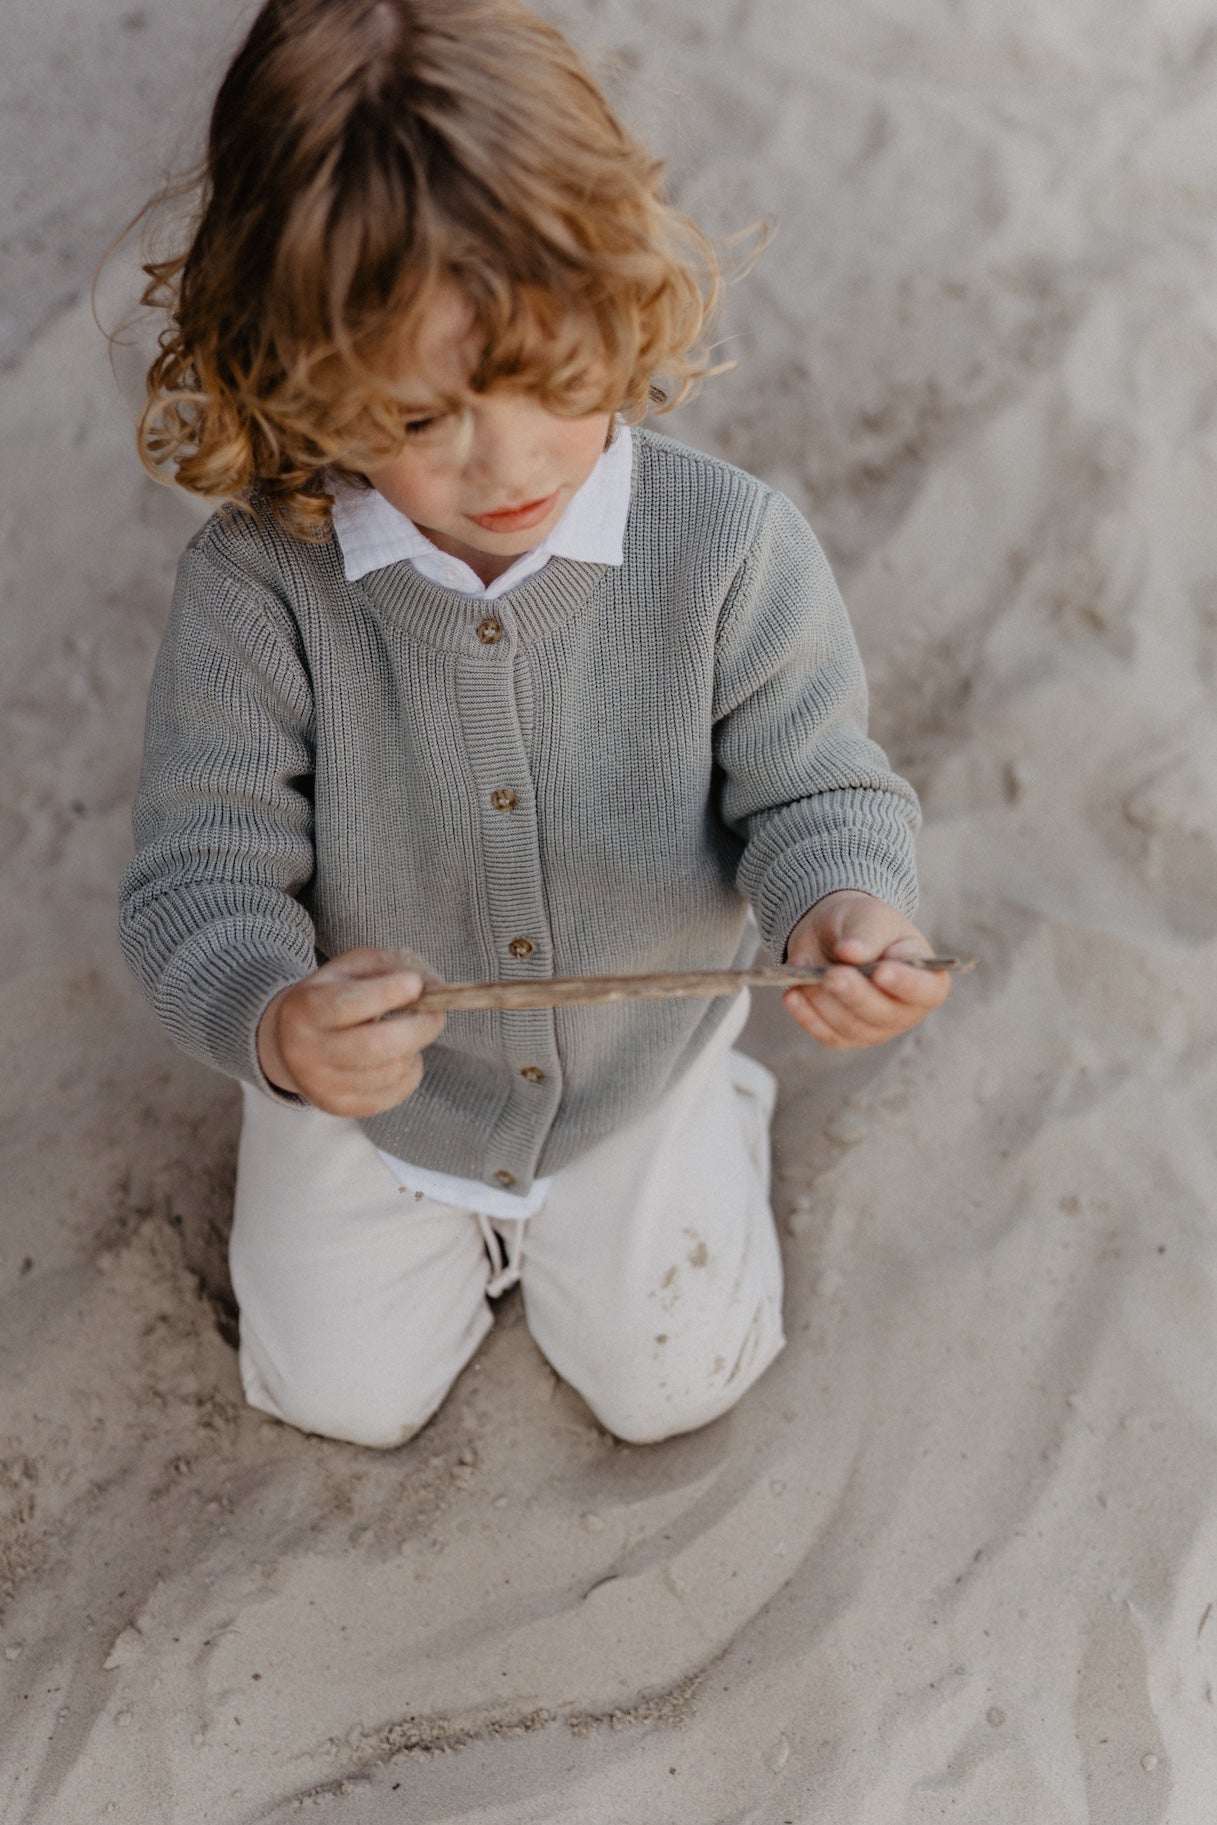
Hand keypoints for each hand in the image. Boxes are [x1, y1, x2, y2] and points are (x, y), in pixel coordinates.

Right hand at [256, 947, 444, 1115]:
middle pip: (373, 1046)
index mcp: (304, 1009)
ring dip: (414, 1049)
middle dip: (417, 1028)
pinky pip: (393, 1094)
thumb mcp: (353, 968)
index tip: (415, 984)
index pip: (346, 1004)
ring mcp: (321, 1085)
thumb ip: (392, 966)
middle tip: (437, 1014)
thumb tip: (433, 986)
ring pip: (389, 1071)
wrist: (290, 1041)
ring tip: (409, 1034)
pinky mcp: (340, 1107)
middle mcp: (305, 1051)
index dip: (386, 993)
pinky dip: (410, 1073)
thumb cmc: (332, 996)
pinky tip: (401, 1056)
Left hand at [783, 891, 949, 1049]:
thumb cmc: (863, 924)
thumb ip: (865, 933)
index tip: (882, 971)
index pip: (927, 990)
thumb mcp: (868, 915)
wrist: (834, 935)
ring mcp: (876, 1027)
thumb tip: (851, 954)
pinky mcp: (846, 1036)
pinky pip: (827, 1034)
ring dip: (825, 1002)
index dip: (907, 985)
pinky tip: (793, 995)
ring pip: (851, 1026)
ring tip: (805, 977)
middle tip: (832, 973)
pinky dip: (807, 1016)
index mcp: (925, 977)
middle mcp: (905, 1009)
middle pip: (884, 1014)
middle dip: (855, 994)